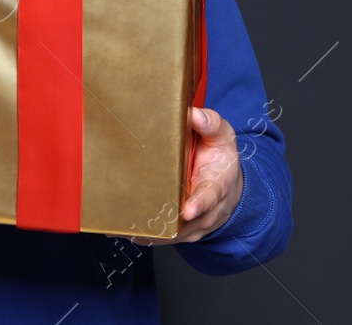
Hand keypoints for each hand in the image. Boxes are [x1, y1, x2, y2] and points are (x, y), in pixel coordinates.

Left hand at [130, 106, 242, 245]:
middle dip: (164, 222)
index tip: (189, 210)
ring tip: (124, 225)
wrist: (228, 186)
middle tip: (139, 219)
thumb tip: (193, 114)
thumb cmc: (221, 159)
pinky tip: (123, 230)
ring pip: (172, 234)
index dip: (199, 204)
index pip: (209, 196)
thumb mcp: (222, 137)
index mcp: (217, 185)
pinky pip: (163, 237)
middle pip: (185, 222)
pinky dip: (145, 235)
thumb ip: (210, 124)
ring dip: (150, 231)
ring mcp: (194, 225)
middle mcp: (207, 211)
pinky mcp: (182, 232)